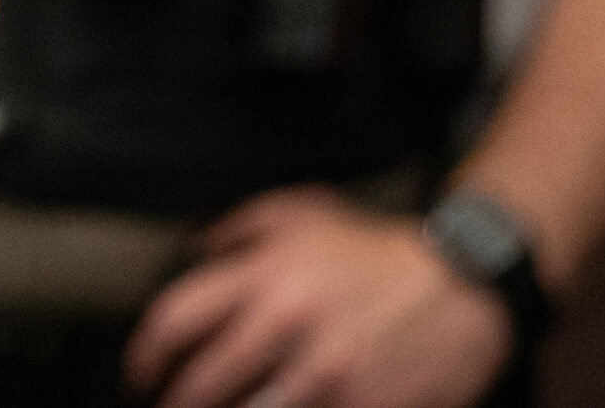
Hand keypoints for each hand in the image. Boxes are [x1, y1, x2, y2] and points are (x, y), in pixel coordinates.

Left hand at [126, 187, 511, 407]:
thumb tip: (192, 251)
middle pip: (201, 383)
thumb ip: (237, 229)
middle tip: (169, 406)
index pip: (174, 321)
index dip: (143, 355)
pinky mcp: (365, 405)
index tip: (141, 373)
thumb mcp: (300, 215)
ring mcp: (328, 373)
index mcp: (264, 277)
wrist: (463, 280)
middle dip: (176, 404)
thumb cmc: (376, 250)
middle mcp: (287, 325)